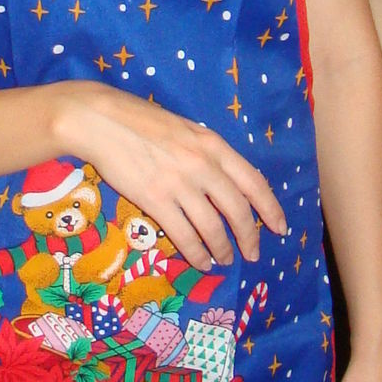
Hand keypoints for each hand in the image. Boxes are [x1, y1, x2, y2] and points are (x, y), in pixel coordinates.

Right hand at [57, 83, 285, 271]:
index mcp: (213, 144)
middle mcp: (203, 164)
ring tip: (225, 261)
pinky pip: (184, 235)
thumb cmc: (141, 121)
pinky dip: (197, 253)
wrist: (101, 120)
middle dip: (250, 237)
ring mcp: (179, 183)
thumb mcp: (186, 130)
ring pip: (213, 227)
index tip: (280, 228)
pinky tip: (200, 261)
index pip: (254, 182)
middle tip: (252, 254)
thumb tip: (225, 182)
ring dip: (222, 249)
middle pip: (238, 210)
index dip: (271, 208)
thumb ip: (208, 154)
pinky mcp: (155, 199)